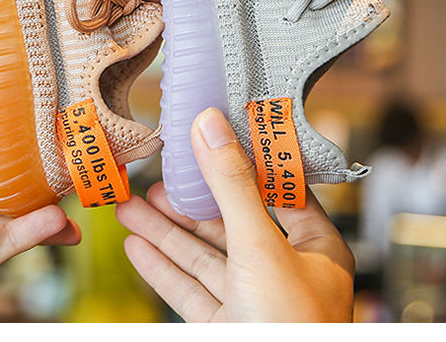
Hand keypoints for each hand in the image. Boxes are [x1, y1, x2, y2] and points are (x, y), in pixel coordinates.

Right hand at [116, 108, 353, 321]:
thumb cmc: (291, 330)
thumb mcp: (259, 245)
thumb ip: (230, 184)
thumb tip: (210, 125)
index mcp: (316, 248)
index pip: (276, 189)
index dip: (242, 160)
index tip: (212, 134)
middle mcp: (285, 271)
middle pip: (229, 221)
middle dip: (187, 200)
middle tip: (156, 176)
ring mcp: (254, 301)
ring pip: (203, 256)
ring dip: (165, 231)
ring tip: (129, 207)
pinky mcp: (227, 326)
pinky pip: (190, 290)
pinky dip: (162, 268)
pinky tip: (136, 247)